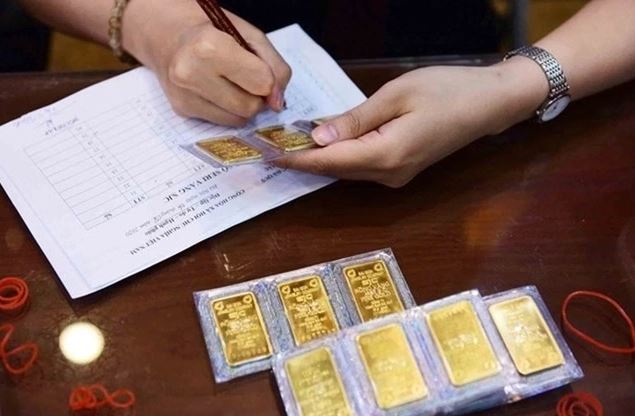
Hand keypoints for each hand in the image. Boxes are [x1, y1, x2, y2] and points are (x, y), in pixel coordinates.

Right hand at [124, 0, 290, 125]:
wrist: (169, 35)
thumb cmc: (214, 31)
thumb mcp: (250, 36)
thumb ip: (275, 67)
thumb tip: (277, 103)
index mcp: (210, 47)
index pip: (261, 83)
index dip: (268, 79)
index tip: (259, 69)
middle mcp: (191, 73)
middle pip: (250, 107)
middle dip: (257, 96)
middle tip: (247, 78)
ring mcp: (184, 95)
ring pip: (238, 119)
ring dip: (244, 106)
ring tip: (232, 83)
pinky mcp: (182, 110)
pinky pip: (222, 123)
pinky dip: (228, 110)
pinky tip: (217, 91)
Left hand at [277, 61, 546, 186]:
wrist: (490, 103)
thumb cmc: (446, 90)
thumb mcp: (396, 96)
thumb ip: (355, 120)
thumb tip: (318, 137)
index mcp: (385, 156)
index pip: (328, 161)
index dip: (295, 158)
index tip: (265, 154)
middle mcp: (388, 175)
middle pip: (334, 170)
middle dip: (302, 159)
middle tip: (269, 145)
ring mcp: (396, 177)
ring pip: (347, 170)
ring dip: (319, 158)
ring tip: (289, 143)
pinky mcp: (401, 171)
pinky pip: (361, 167)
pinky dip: (340, 156)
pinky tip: (326, 143)